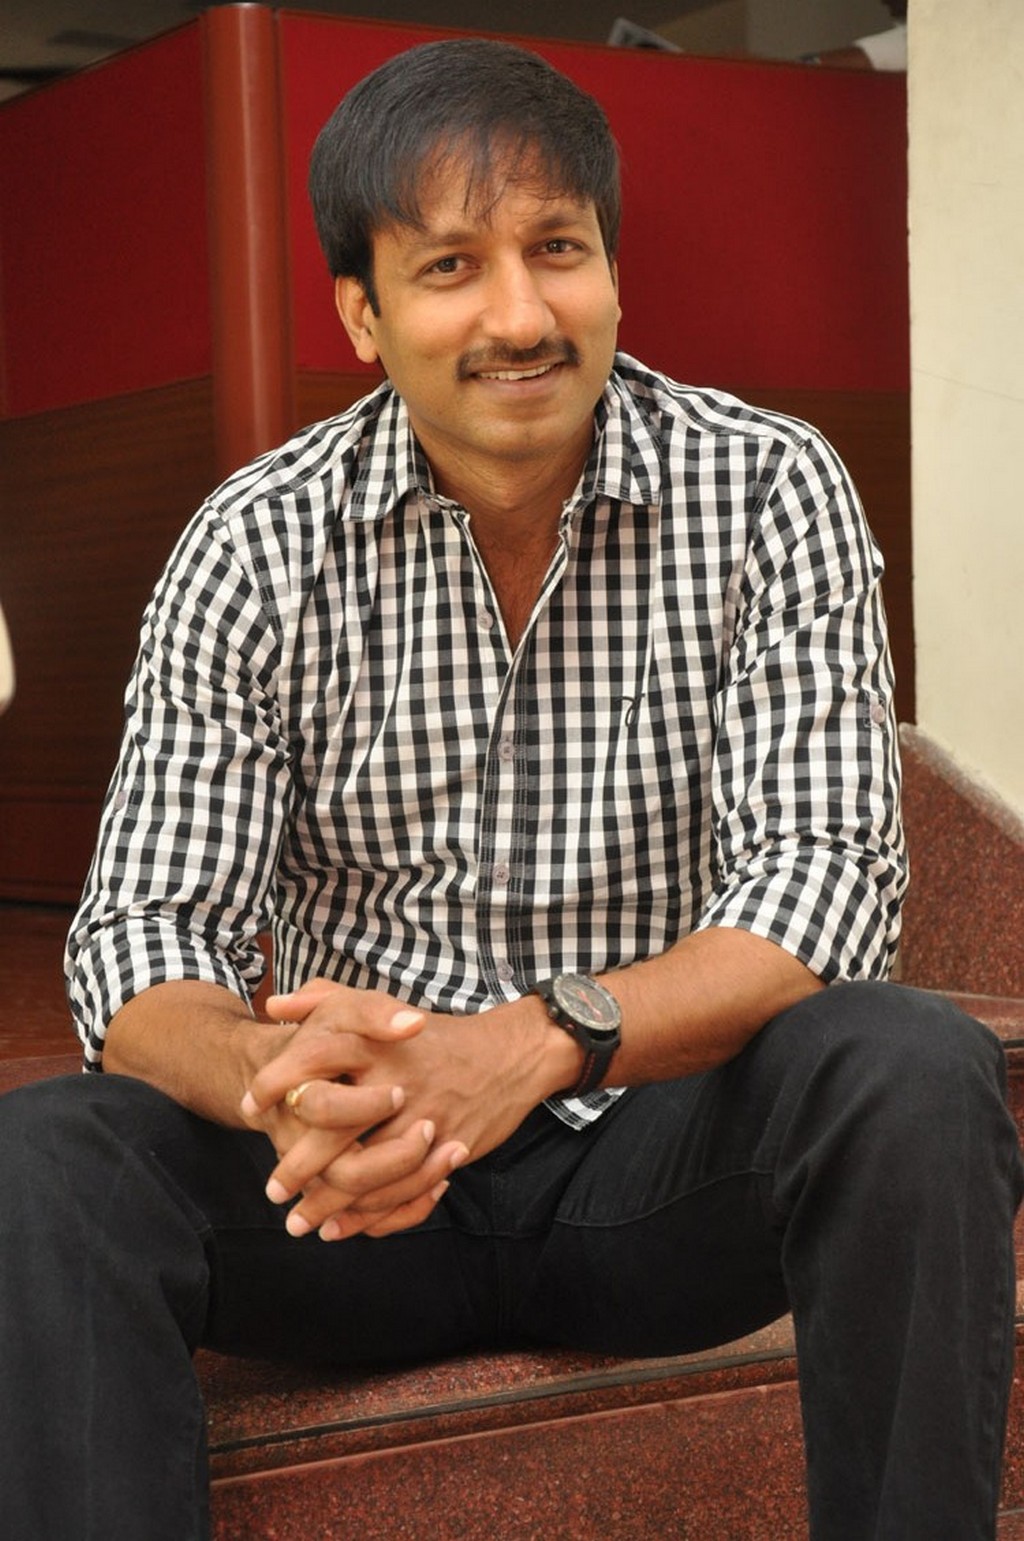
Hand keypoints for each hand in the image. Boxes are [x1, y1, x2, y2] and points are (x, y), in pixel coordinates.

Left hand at [248, 978, 565, 1237]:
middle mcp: (396, 1080)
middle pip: (334, 1128)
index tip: (250, 1106)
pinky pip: (402, 1191)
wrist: (510, 1052)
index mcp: (375, 1042)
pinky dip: (371, 1215)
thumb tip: (273, 1006)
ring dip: (329, 1203)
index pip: (313, 1058)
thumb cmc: (436, 1033)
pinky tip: (344, 1225)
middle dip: (297, 1164)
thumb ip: (325, 999)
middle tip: (272, 1190)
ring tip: (300, 1222)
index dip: (276, 1083)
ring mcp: (423, 1118)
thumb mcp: (380, 1005)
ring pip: (367, 1170)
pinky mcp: (447, 1148)